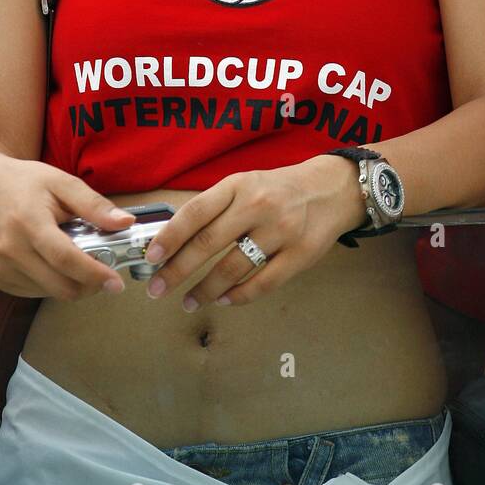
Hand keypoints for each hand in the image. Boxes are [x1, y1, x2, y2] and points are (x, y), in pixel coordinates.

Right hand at [0, 151, 136, 300]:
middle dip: (88, 285)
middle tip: (103, 273)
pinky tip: (52, 262)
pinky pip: (32, 292)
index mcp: (29, 222)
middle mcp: (10, 249)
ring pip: (47, 293)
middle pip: (59, 285)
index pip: (66, 259)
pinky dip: (49, 283)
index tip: (116, 283)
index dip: (94, 274)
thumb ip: (93, 204)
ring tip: (74, 258)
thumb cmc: (22, 182)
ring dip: (69, 284)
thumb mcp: (61, 182)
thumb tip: (125, 222)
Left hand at [142, 155, 365, 309]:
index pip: (196, 212)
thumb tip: (173, 238)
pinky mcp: (300, 254)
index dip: (170, 237)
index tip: (151, 257)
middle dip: (177, 270)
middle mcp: (257, 205)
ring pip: (233, 268)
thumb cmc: (278, 189)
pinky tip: (224, 300)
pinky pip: (263, 283)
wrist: (332, 188)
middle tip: (157, 289)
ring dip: (205, 290)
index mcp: (239, 185)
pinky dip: (239, 296)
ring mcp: (280, 231)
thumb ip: (215, 207)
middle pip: (208, 243)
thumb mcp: (246, 183)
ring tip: (188, 301)